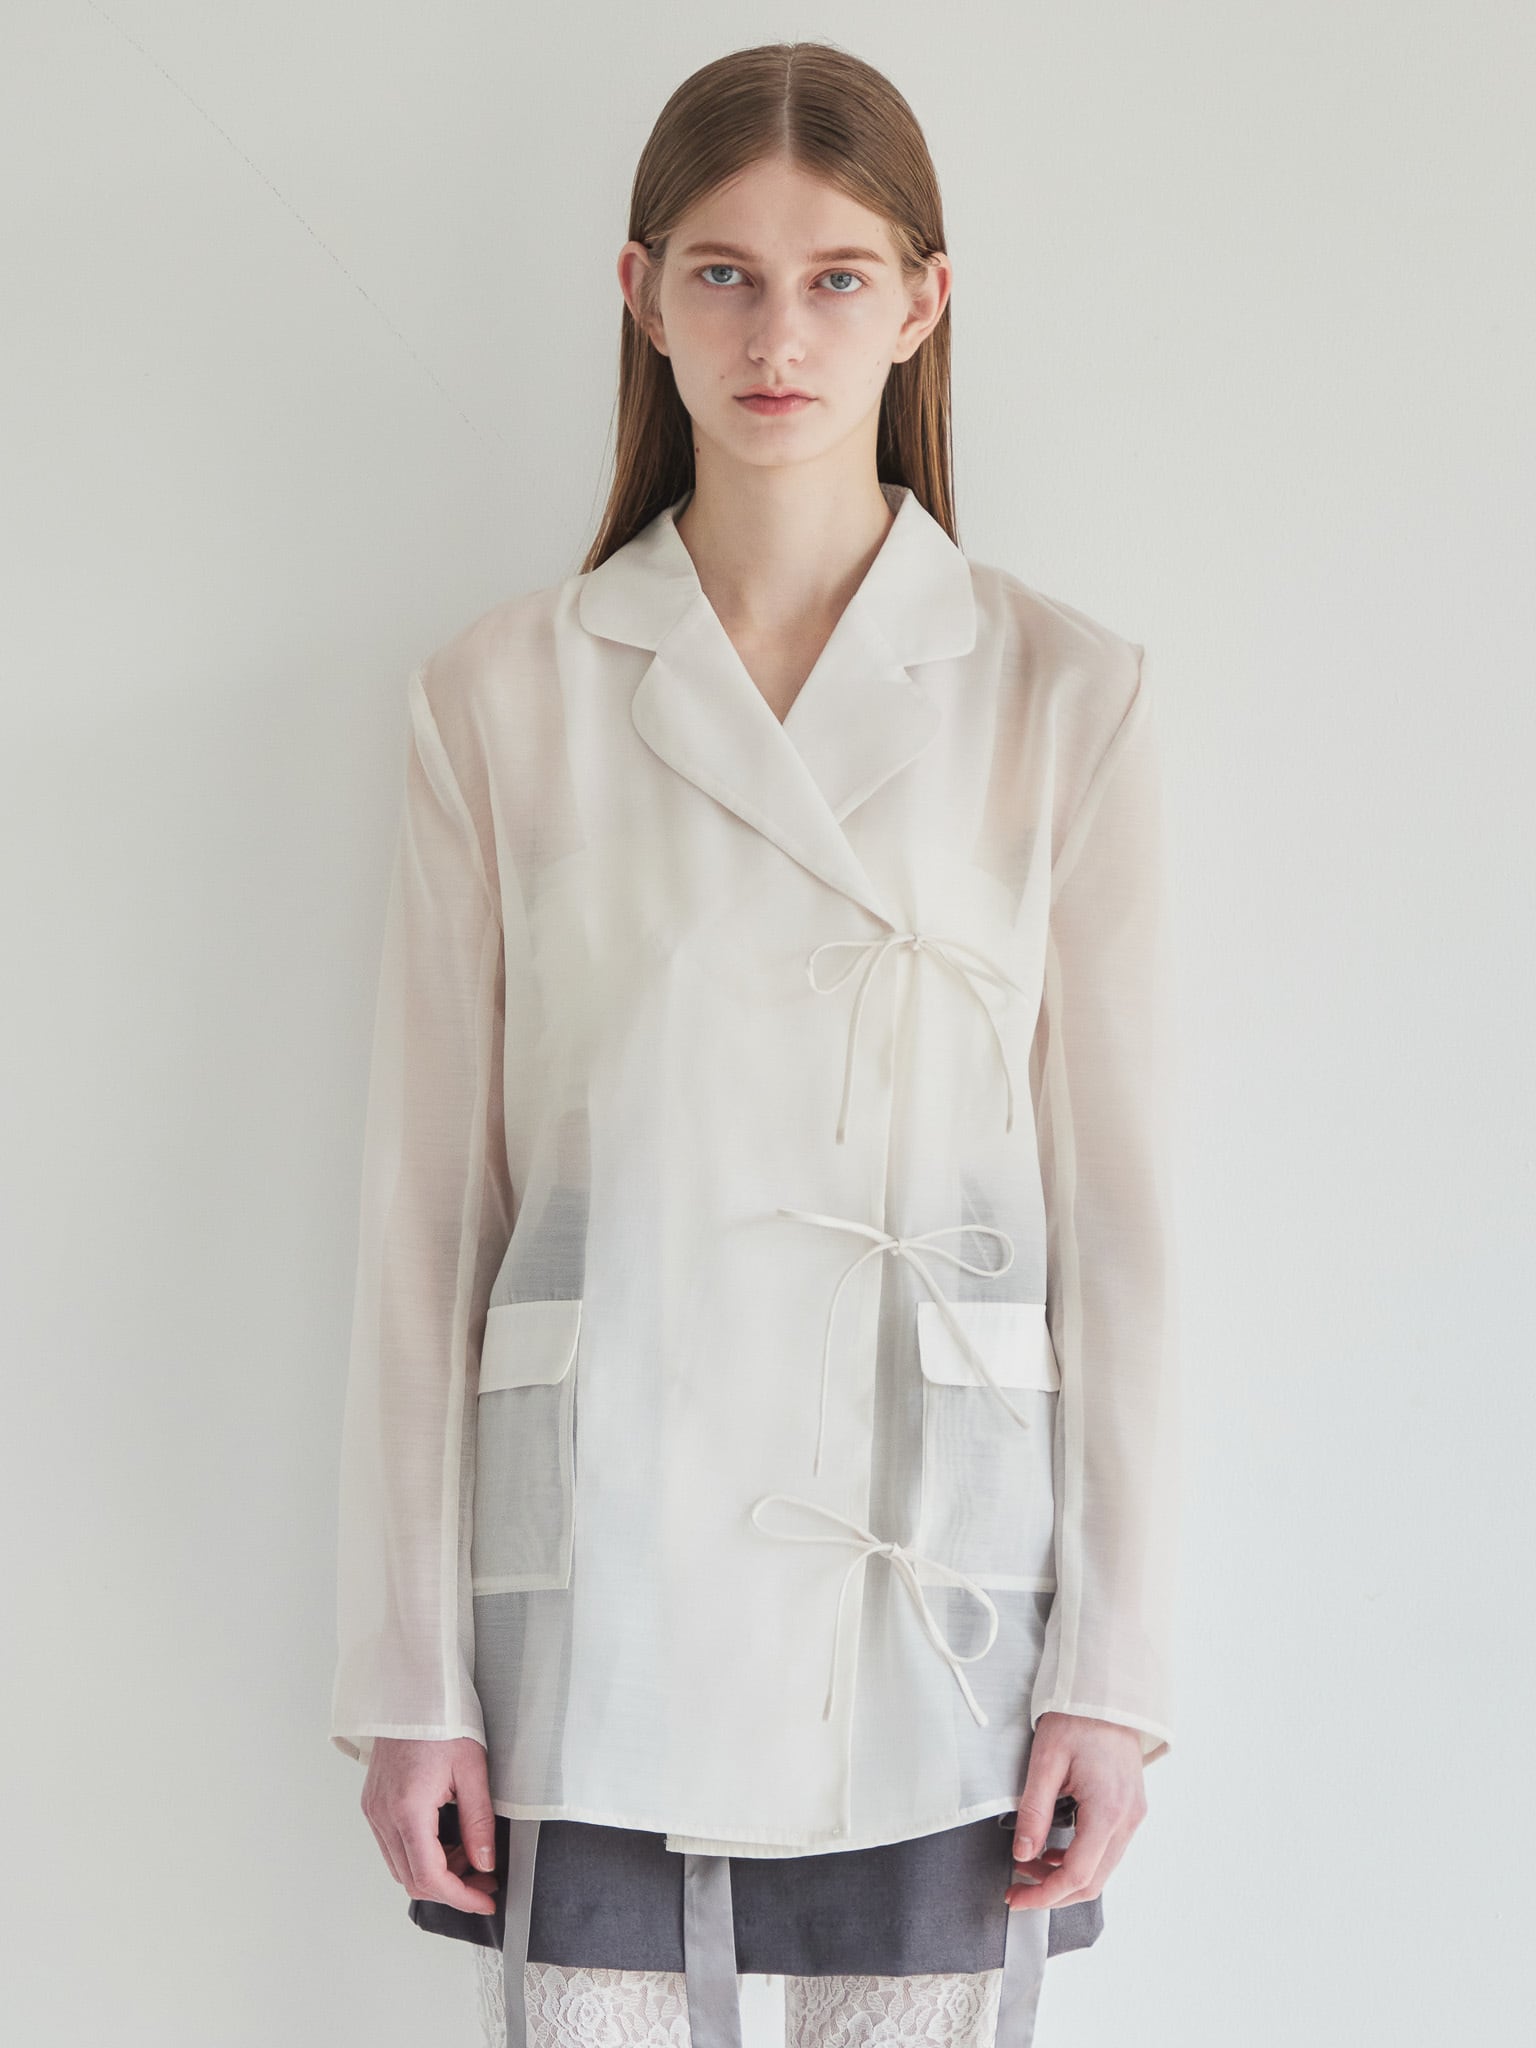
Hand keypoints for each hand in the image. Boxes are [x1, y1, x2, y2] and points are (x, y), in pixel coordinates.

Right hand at [361, 1735, 499, 1912]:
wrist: (413, 1692)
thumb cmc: (443, 1720)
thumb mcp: (472, 1769)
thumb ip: (479, 1822)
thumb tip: (485, 1864)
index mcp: (408, 1808)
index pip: (430, 1877)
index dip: (461, 1897)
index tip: (486, 1900)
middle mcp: (383, 1815)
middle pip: (413, 1880)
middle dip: (452, 1888)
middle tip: (485, 1879)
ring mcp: (374, 1811)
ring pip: (402, 1867)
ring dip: (437, 1872)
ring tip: (471, 1854)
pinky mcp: (373, 1805)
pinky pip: (394, 1847)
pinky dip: (421, 1854)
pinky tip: (448, 1841)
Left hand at [1005, 1713, 1146, 1909]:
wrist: (1107, 1694)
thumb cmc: (1076, 1719)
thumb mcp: (1046, 1761)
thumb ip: (1034, 1811)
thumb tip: (1022, 1853)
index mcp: (1108, 1810)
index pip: (1078, 1874)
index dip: (1044, 1894)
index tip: (1016, 1897)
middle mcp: (1128, 1820)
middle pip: (1093, 1882)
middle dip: (1053, 1893)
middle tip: (1018, 1888)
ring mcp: (1134, 1816)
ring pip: (1102, 1870)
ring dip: (1066, 1878)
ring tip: (1030, 1865)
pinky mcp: (1131, 1810)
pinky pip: (1108, 1851)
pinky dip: (1081, 1861)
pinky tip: (1054, 1852)